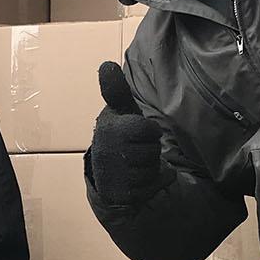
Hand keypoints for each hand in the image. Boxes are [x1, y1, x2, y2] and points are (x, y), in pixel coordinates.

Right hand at [86, 62, 170, 206]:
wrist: (109, 177)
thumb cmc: (121, 139)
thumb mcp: (122, 114)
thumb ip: (117, 92)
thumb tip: (106, 65)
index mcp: (108, 128)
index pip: (148, 130)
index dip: (148, 131)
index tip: (137, 131)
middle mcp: (107, 152)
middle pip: (153, 150)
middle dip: (150, 150)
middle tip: (136, 150)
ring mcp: (113, 175)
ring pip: (153, 168)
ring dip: (150, 168)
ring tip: (135, 165)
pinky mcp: (121, 195)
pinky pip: (152, 185)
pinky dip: (151, 184)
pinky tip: (137, 181)